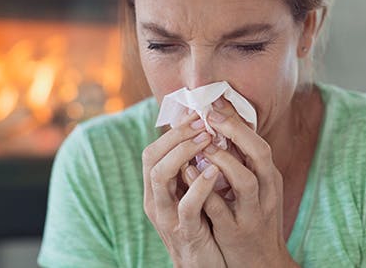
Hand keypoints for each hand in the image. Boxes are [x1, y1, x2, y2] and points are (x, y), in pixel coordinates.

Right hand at [141, 110, 226, 267]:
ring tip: (207, 138)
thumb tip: (203, 133)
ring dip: (183, 153)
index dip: (173, 130)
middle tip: (202, 120)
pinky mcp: (185, 233)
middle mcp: (156, 200)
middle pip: (151, 157)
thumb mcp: (192, 194)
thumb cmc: (202, 226)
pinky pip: (186, 206)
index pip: (153, 150)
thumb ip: (191, 169)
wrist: (204, 267)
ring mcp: (167, 217)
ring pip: (160, 176)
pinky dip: (199, 186)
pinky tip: (213, 171)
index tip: (196, 113)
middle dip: (176, 134)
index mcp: (157, 189)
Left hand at [185, 98, 298, 266]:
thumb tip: (221, 131)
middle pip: (260, 154)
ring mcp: (253, 213)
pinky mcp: (236, 232)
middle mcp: (267, 192)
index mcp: (270, 178)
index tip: (216, 102)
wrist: (262, 264)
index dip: (239, 121)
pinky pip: (219, 208)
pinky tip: (188, 171)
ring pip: (245, 181)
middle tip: (211, 116)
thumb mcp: (256, 190)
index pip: (260, 143)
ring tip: (203, 144)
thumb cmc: (253, 219)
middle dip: (236, 131)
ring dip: (223, 159)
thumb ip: (242, 164)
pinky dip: (204, 188)